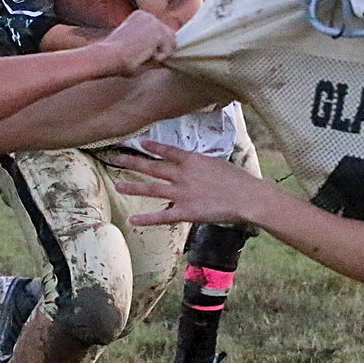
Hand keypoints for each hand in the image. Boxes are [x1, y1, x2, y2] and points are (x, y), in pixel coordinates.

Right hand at [91, 11, 175, 76]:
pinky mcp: (158, 31)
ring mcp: (154, 22)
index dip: (155, 47)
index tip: (139, 53)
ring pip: (171, 43)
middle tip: (141, 56)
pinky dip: (159, 58)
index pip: (159, 32)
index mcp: (139, 16)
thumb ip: (150, 50)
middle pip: (169, 36)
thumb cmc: (115, 57)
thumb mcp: (134, 50)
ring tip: (141, 55)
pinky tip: (143, 55)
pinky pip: (169, 51)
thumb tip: (165, 60)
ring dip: (159, 54)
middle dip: (161, 49)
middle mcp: (148, 15)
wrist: (108, 56)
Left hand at [109, 139, 260, 224]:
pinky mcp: (185, 212)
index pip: (168, 151)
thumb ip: (202, 165)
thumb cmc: (238, 179)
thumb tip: (195, 165)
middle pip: (153, 167)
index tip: (140, 142)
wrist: (247, 196)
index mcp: (192, 160)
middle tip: (116, 159)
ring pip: (151, 189)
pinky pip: (162, 216)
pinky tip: (133, 219)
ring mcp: (181, 193)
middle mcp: (182, 175)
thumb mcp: (218, 164)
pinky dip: (146, 218)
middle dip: (133, 162)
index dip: (153, 147)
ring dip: (133, 186)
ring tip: (117, 185)